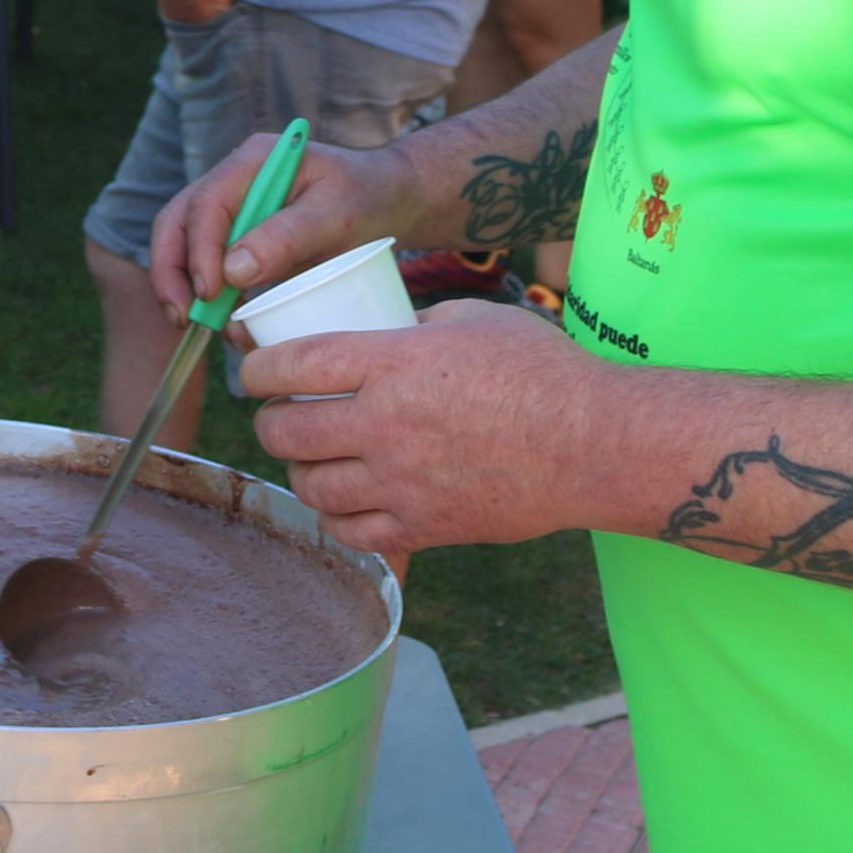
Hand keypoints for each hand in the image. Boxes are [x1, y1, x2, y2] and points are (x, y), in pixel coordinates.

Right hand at [145, 130, 411, 315]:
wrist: (388, 200)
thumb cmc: (368, 198)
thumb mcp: (337, 214)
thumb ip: (287, 237)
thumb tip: (233, 270)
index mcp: (253, 161)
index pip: (207, 202)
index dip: (200, 250)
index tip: (211, 293)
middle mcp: (233, 180)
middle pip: (179, 221)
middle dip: (172, 271)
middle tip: (183, 317)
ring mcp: (233, 208)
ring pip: (183, 243)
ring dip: (180, 286)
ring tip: (193, 326)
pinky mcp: (239, 236)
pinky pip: (208, 264)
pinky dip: (207, 295)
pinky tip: (223, 324)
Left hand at [245, 301, 599, 557]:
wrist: (597, 444)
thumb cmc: (544, 371)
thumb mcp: (471, 319)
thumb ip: (411, 324)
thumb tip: (376, 329)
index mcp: (390, 363)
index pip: (290, 366)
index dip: (256, 369)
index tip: (256, 371)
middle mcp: (385, 425)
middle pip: (286, 432)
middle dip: (269, 422)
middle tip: (280, 414)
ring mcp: (402, 483)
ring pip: (311, 486)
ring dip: (300, 470)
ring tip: (312, 457)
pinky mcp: (426, 527)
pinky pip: (352, 533)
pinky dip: (335, 518)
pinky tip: (343, 501)